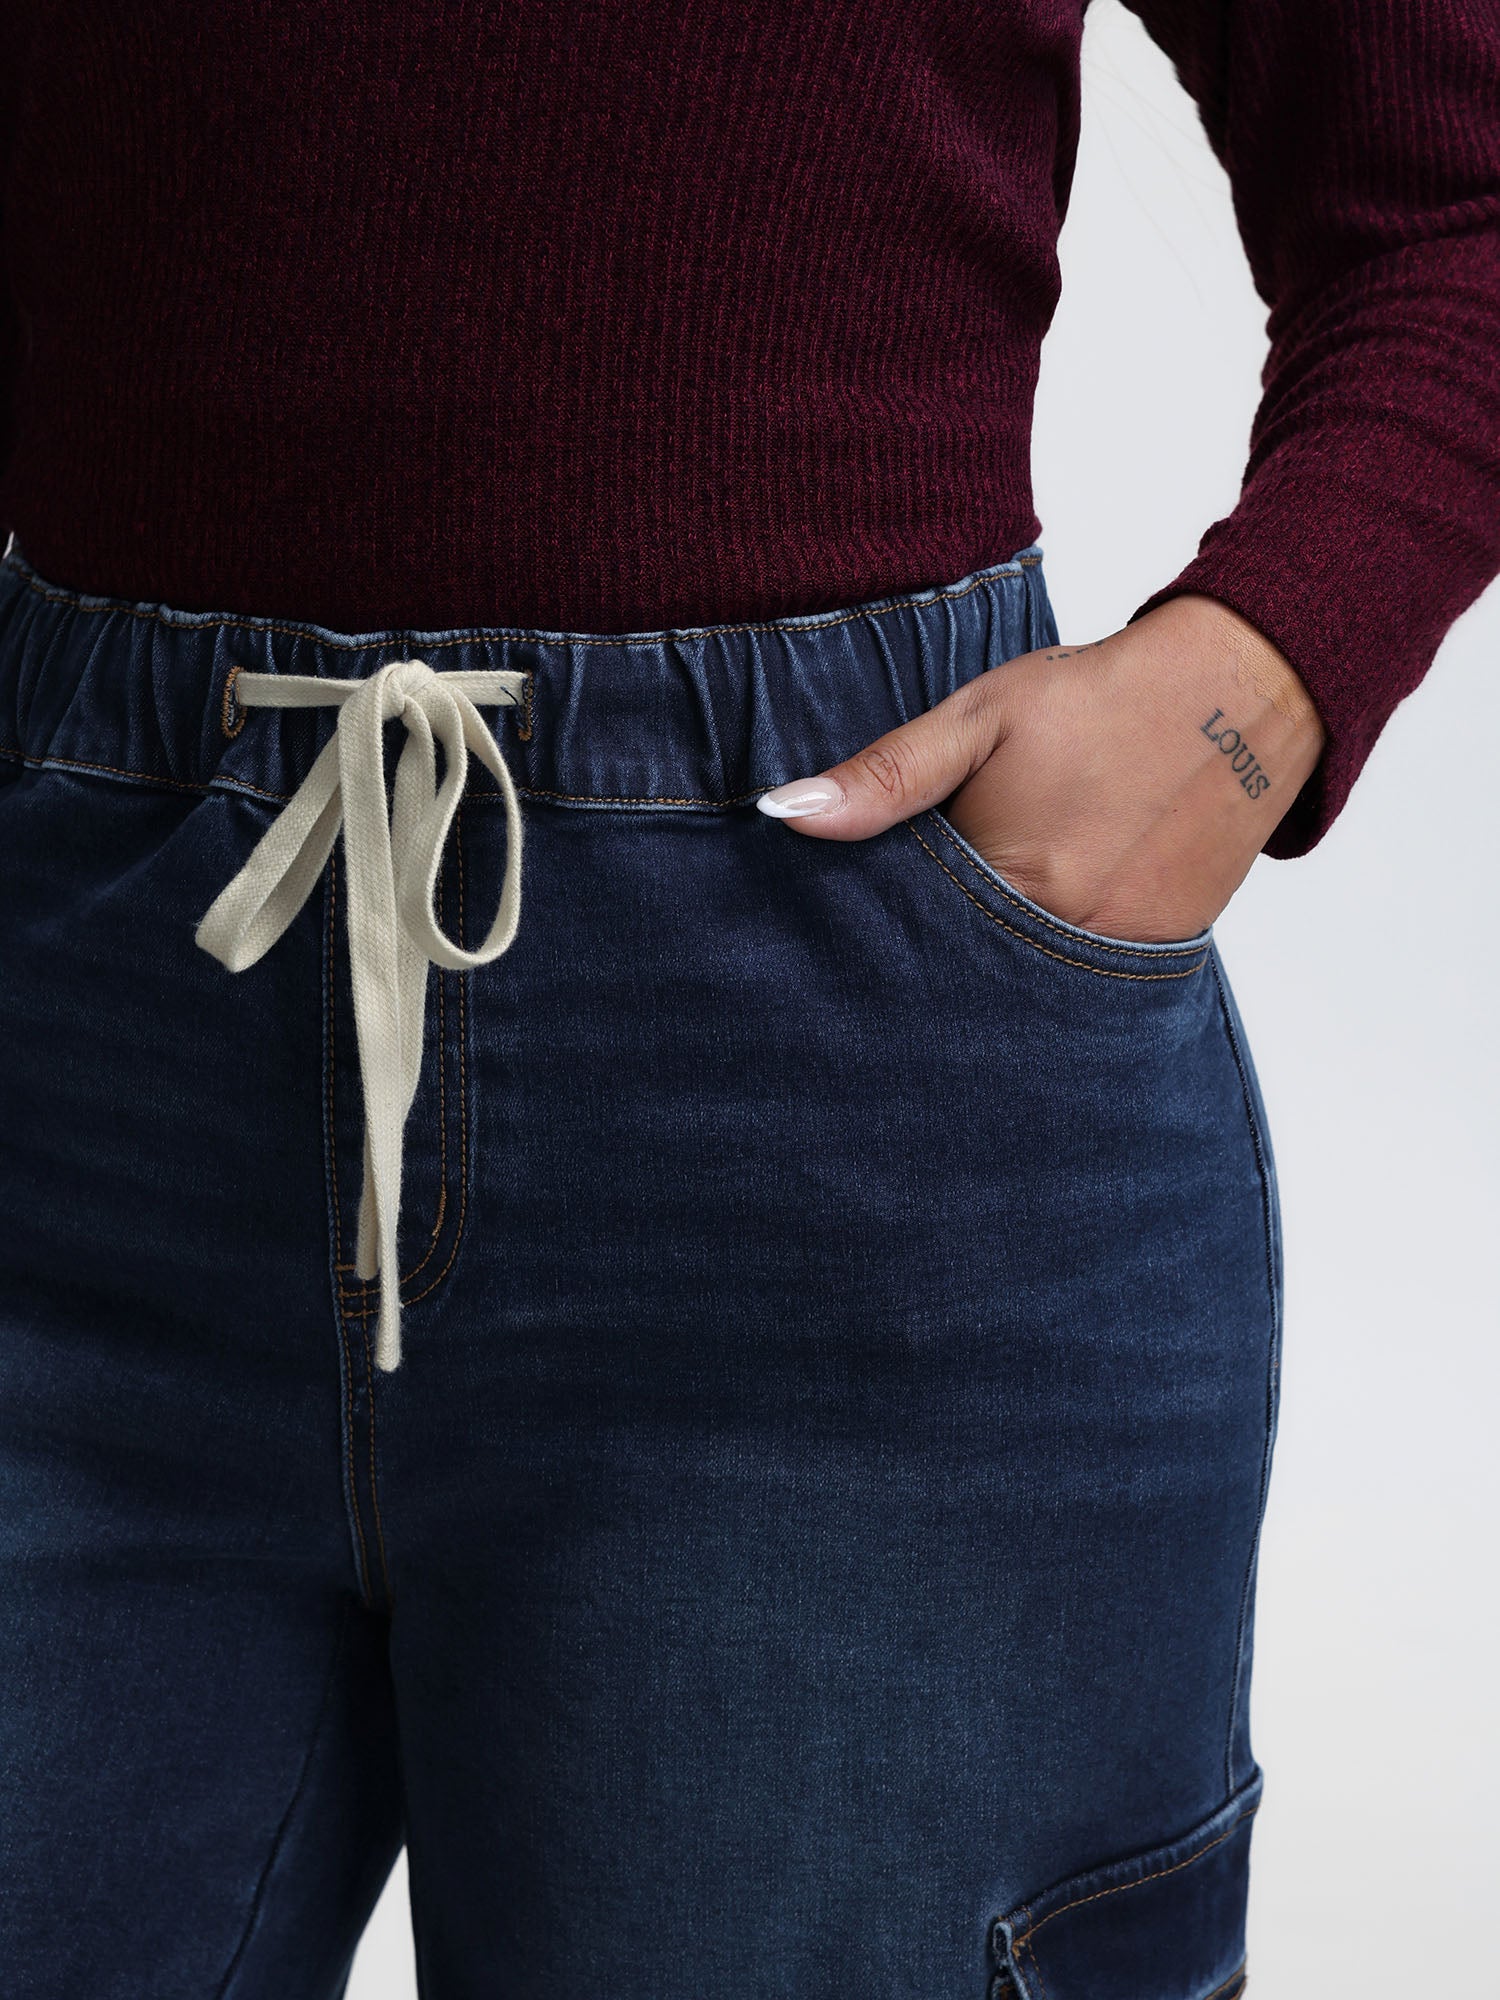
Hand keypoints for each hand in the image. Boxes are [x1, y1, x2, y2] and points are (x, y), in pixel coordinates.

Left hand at [755, 593, 1327, 942]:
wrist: (1239, 692)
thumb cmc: (1099, 698)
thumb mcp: (978, 718)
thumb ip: (886, 776)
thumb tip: (788, 814)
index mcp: (1009, 878)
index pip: (907, 939)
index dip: (871, 937)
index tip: (838, 938)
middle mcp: (1063, 935)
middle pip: (961, 976)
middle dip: (923, 967)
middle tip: (896, 953)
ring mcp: (1115, 953)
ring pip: (1020, 987)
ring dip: (984, 972)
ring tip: (959, 948)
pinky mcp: (1157, 953)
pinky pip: (1080, 983)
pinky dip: (1045, 966)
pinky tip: (1021, 940)